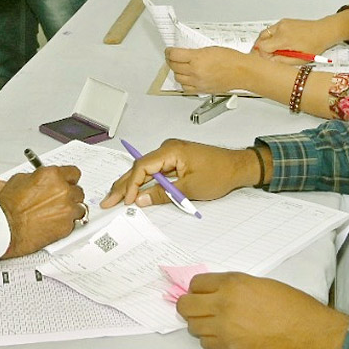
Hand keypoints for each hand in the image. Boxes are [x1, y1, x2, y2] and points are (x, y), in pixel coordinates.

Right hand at [0, 165, 84, 258]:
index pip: (74, 173)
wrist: (5, 226)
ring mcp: (67, 209)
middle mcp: (63, 191)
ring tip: (55, 213)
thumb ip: (39, 178)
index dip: (69, 179)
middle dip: (69, 195)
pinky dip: (65, 223)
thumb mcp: (20, 180)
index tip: (67, 182)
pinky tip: (52, 223)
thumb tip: (44, 179)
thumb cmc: (8, 206)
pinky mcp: (67, 226)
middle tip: (57, 200)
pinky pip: (73, 223)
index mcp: (52, 175)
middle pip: (78, 191)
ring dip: (70, 210)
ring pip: (79, 208)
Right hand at [101, 139, 259, 208]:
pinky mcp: (174, 160)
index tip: (126, 200)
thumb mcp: (189, 188)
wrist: (240, 167)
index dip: (131, 185)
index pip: (142, 168)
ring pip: (144, 170)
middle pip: (138, 168)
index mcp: (170, 150)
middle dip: (123, 185)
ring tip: (116, 197)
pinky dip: (144, 182)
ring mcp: (170, 153)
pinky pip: (154, 171)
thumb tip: (141, 199)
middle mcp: (167, 148)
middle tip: (109, 200)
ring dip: (131, 184)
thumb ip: (162, 193)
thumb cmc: (220, 173)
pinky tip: (133, 191)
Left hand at [166, 46, 249, 94]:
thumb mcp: (210, 49)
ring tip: (180, 67)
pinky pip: (186, 89)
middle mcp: (196, 71)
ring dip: (177, 72)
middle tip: (172, 58)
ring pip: (178, 78)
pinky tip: (186, 78)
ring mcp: (198, 82)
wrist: (243, 72)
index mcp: (198, 58)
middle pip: (174, 66)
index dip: (169, 52)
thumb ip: (195, 52)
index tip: (169, 51)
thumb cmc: (232, 59)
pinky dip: (184, 83)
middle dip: (171, 61)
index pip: (174, 55)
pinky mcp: (202, 90)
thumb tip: (184, 54)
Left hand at [176, 273, 348, 348]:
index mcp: (233, 284)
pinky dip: (211, 340)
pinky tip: (224, 337)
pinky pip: (206, 344)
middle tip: (200, 309)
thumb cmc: (295, 306)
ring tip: (215, 324)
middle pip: (186, 306)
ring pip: (192, 326)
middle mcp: (223, 304)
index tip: (202, 294)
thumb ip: (235, 286)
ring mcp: (225, 328)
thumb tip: (216, 292)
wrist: (313, 334)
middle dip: (189, 306)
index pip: (195, 283)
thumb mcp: (262, 284)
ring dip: (200, 324)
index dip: (198, 289)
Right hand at [252, 17, 341, 56]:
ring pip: (264, 34)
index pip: (262, 46)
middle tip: (270, 55)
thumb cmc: (316, 44)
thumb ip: (282, 61)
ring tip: (276, 49)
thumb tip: (270, 61)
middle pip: (260, 39)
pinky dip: (272, 37)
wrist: (325, 31)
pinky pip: (271, 30)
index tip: (269, 58)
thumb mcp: (300, 59)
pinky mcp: (284, 21)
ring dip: (266, 42)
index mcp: (284, 39)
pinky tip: (281, 42)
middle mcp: (281, 29)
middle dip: (262, 48)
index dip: (263, 54)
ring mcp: (282, 23)